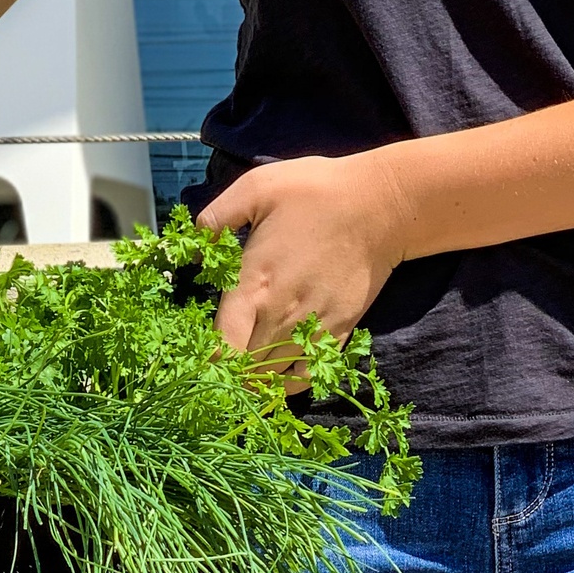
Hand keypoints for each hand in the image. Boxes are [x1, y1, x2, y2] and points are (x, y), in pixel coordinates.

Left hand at [196, 151, 414, 388]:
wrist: (380, 206)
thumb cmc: (316, 192)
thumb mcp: (257, 188)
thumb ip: (217, 217)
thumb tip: (193, 245)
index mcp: (253, 285)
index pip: (221, 346)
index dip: (209, 359)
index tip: (204, 354)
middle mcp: (279, 316)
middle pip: (243, 367)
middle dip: (229, 371)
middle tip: (222, 365)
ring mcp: (309, 329)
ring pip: (272, 377)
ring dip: (256, 378)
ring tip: (247, 372)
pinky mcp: (337, 334)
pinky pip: (305, 378)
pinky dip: (288, 384)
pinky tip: (279, 373)